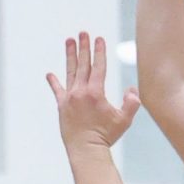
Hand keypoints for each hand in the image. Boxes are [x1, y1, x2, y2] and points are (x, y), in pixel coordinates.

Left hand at [46, 33, 138, 151]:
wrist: (85, 150)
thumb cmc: (106, 136)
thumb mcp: (123, 120)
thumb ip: (131, 103)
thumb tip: (133, 90)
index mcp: (96, 93)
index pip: (98, 67)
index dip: (99, 51)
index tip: (99, 38)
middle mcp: (81, 92)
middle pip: (83, 64)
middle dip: (84, 47)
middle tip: (83, 33)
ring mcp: (69, 98)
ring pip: (70, 72)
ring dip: (70, 56)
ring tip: (69, 41)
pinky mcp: (62, 106)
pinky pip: (57, 91)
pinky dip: (54, 82)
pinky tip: (49, 74)